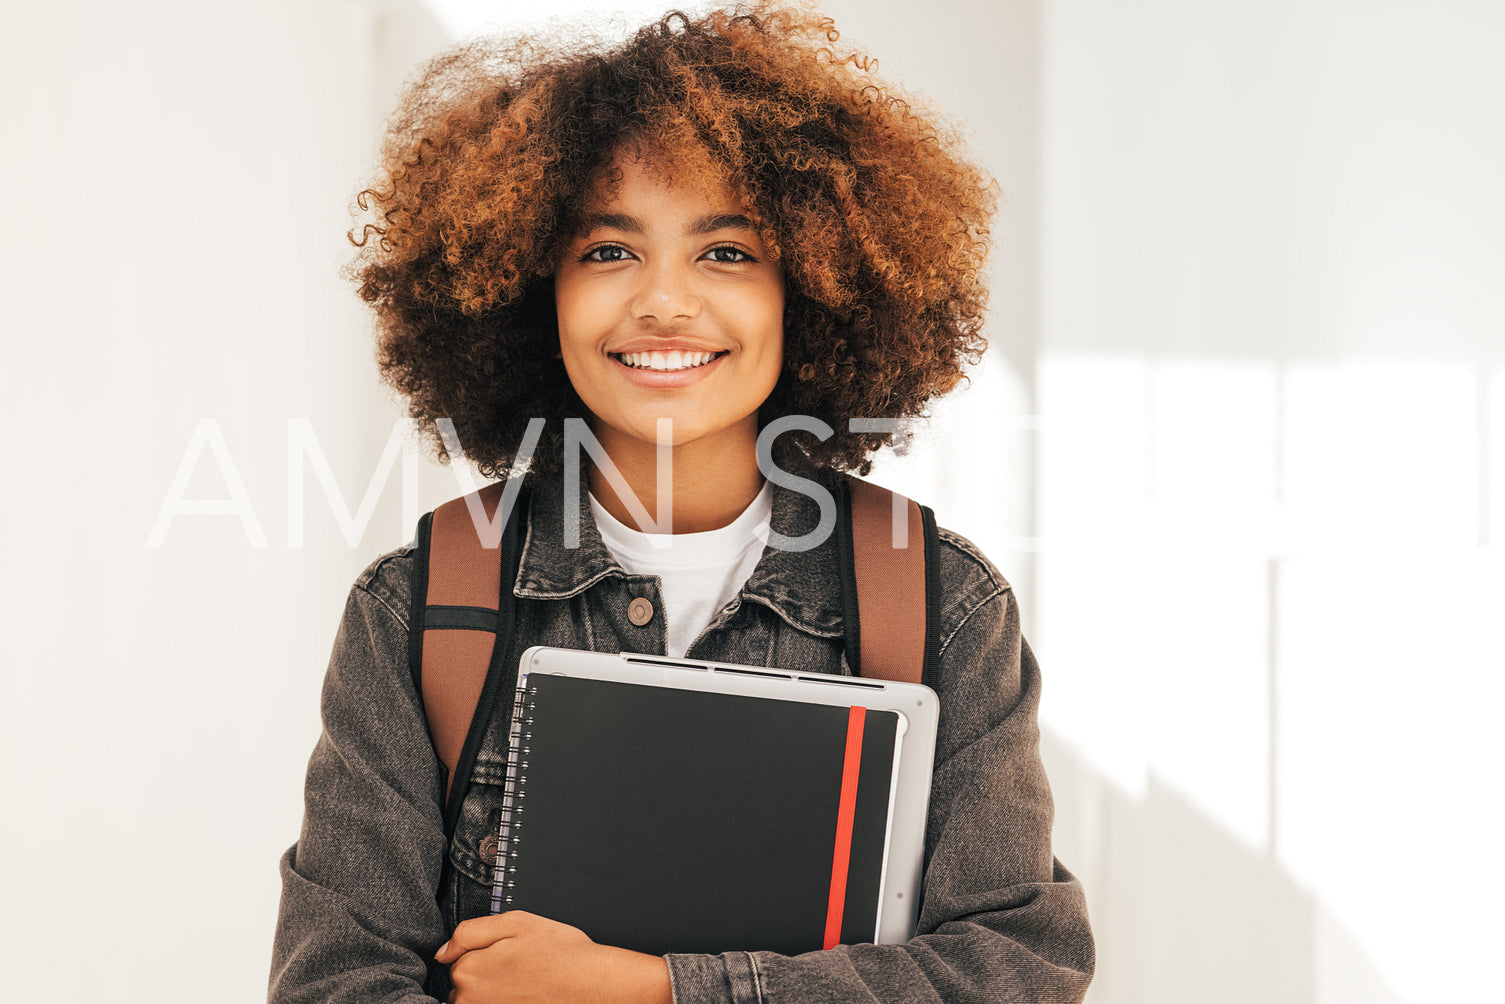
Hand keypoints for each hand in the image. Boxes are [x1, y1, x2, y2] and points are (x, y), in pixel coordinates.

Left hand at [434, 911, 672, 1003]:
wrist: (590, 984)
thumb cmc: (559, 952)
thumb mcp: (514, 922)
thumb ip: (470, 932)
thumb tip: (443, 951)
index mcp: (469, 972)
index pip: (457, 955)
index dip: (483, 946)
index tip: (507, 947)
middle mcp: (471, 1001)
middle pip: (464, 979)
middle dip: (485, 968)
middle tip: (519, 961)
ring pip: (477, 996)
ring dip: (494, 986)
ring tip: (525, 978)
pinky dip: (504, 997)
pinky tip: (526, 990)